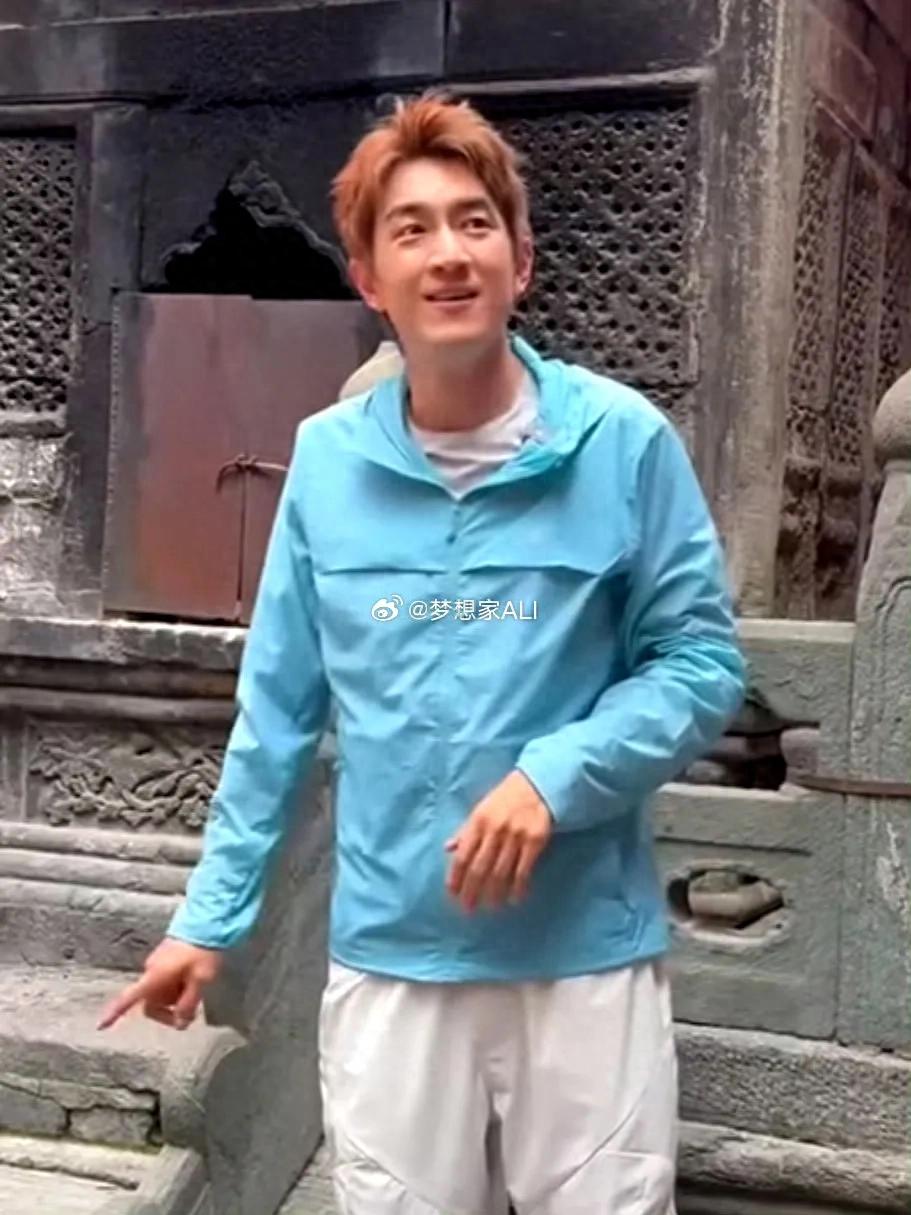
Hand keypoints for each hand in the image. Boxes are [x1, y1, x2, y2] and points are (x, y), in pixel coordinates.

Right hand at [96, 937, 222, 1031]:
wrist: (207, 921)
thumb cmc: (202, 952)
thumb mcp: (200, 981)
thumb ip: (188, 1004)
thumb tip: (181, 1023)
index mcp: (155, 977)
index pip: (129, 998)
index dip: (115, 1012)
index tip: (100, 1025)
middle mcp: (151, 970)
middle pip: (150, 1001)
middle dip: (168, 1010)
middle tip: (190, 1012)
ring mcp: (157, 962)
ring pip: (160, 991)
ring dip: (174, 997)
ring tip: (196, 988)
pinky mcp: (166, 956)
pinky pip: (166, 979)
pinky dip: (176, 985)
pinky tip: (194, 978)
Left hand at [445, 770, 552, 912]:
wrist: (537, 785)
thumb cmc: (505, 799)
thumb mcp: (481, 809)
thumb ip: (465, 830)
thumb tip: (448, 848)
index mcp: (478, 822)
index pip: (463, 856)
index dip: (456, 877)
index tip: (453, 894)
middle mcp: (495, 830)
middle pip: (480, 868)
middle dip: (472, 891)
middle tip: (468, 908)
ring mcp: (515, 836)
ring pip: (501, 873)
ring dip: (494, 893)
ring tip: (491, 907)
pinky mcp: (535, 841)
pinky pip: (524, 870)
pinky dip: (518, 887)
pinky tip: (514, 898)